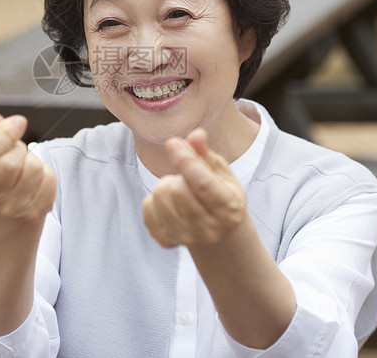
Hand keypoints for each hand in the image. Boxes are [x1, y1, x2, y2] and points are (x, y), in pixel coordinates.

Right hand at [0, 114, 56, 224]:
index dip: (6, 131)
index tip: (12, 125)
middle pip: (16, 157)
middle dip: (17, 148)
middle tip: (11, 155)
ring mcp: (14, 209)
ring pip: (35, 166)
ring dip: (31, 162)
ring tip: (20, 171)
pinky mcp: (35, 213)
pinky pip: (50, 179)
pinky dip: (44, 175)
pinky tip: (32, 184)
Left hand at [142, 129, 247, 247]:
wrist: (216, 231)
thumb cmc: (219, 193)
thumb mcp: (220, 171)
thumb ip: (205, 153)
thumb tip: (196, 135)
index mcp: (230, 209)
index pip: (202, 183)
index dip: (185, 160)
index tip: (172, 142)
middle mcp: (211, 230)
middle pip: (176, 190)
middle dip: (176, 175)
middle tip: (184, 178)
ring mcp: (187, 238)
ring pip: (159, 197)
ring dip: (165, 186)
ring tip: (178, 191)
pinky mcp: (167, 241)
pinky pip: (147, 209)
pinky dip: (154, 200)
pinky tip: (168, 204)